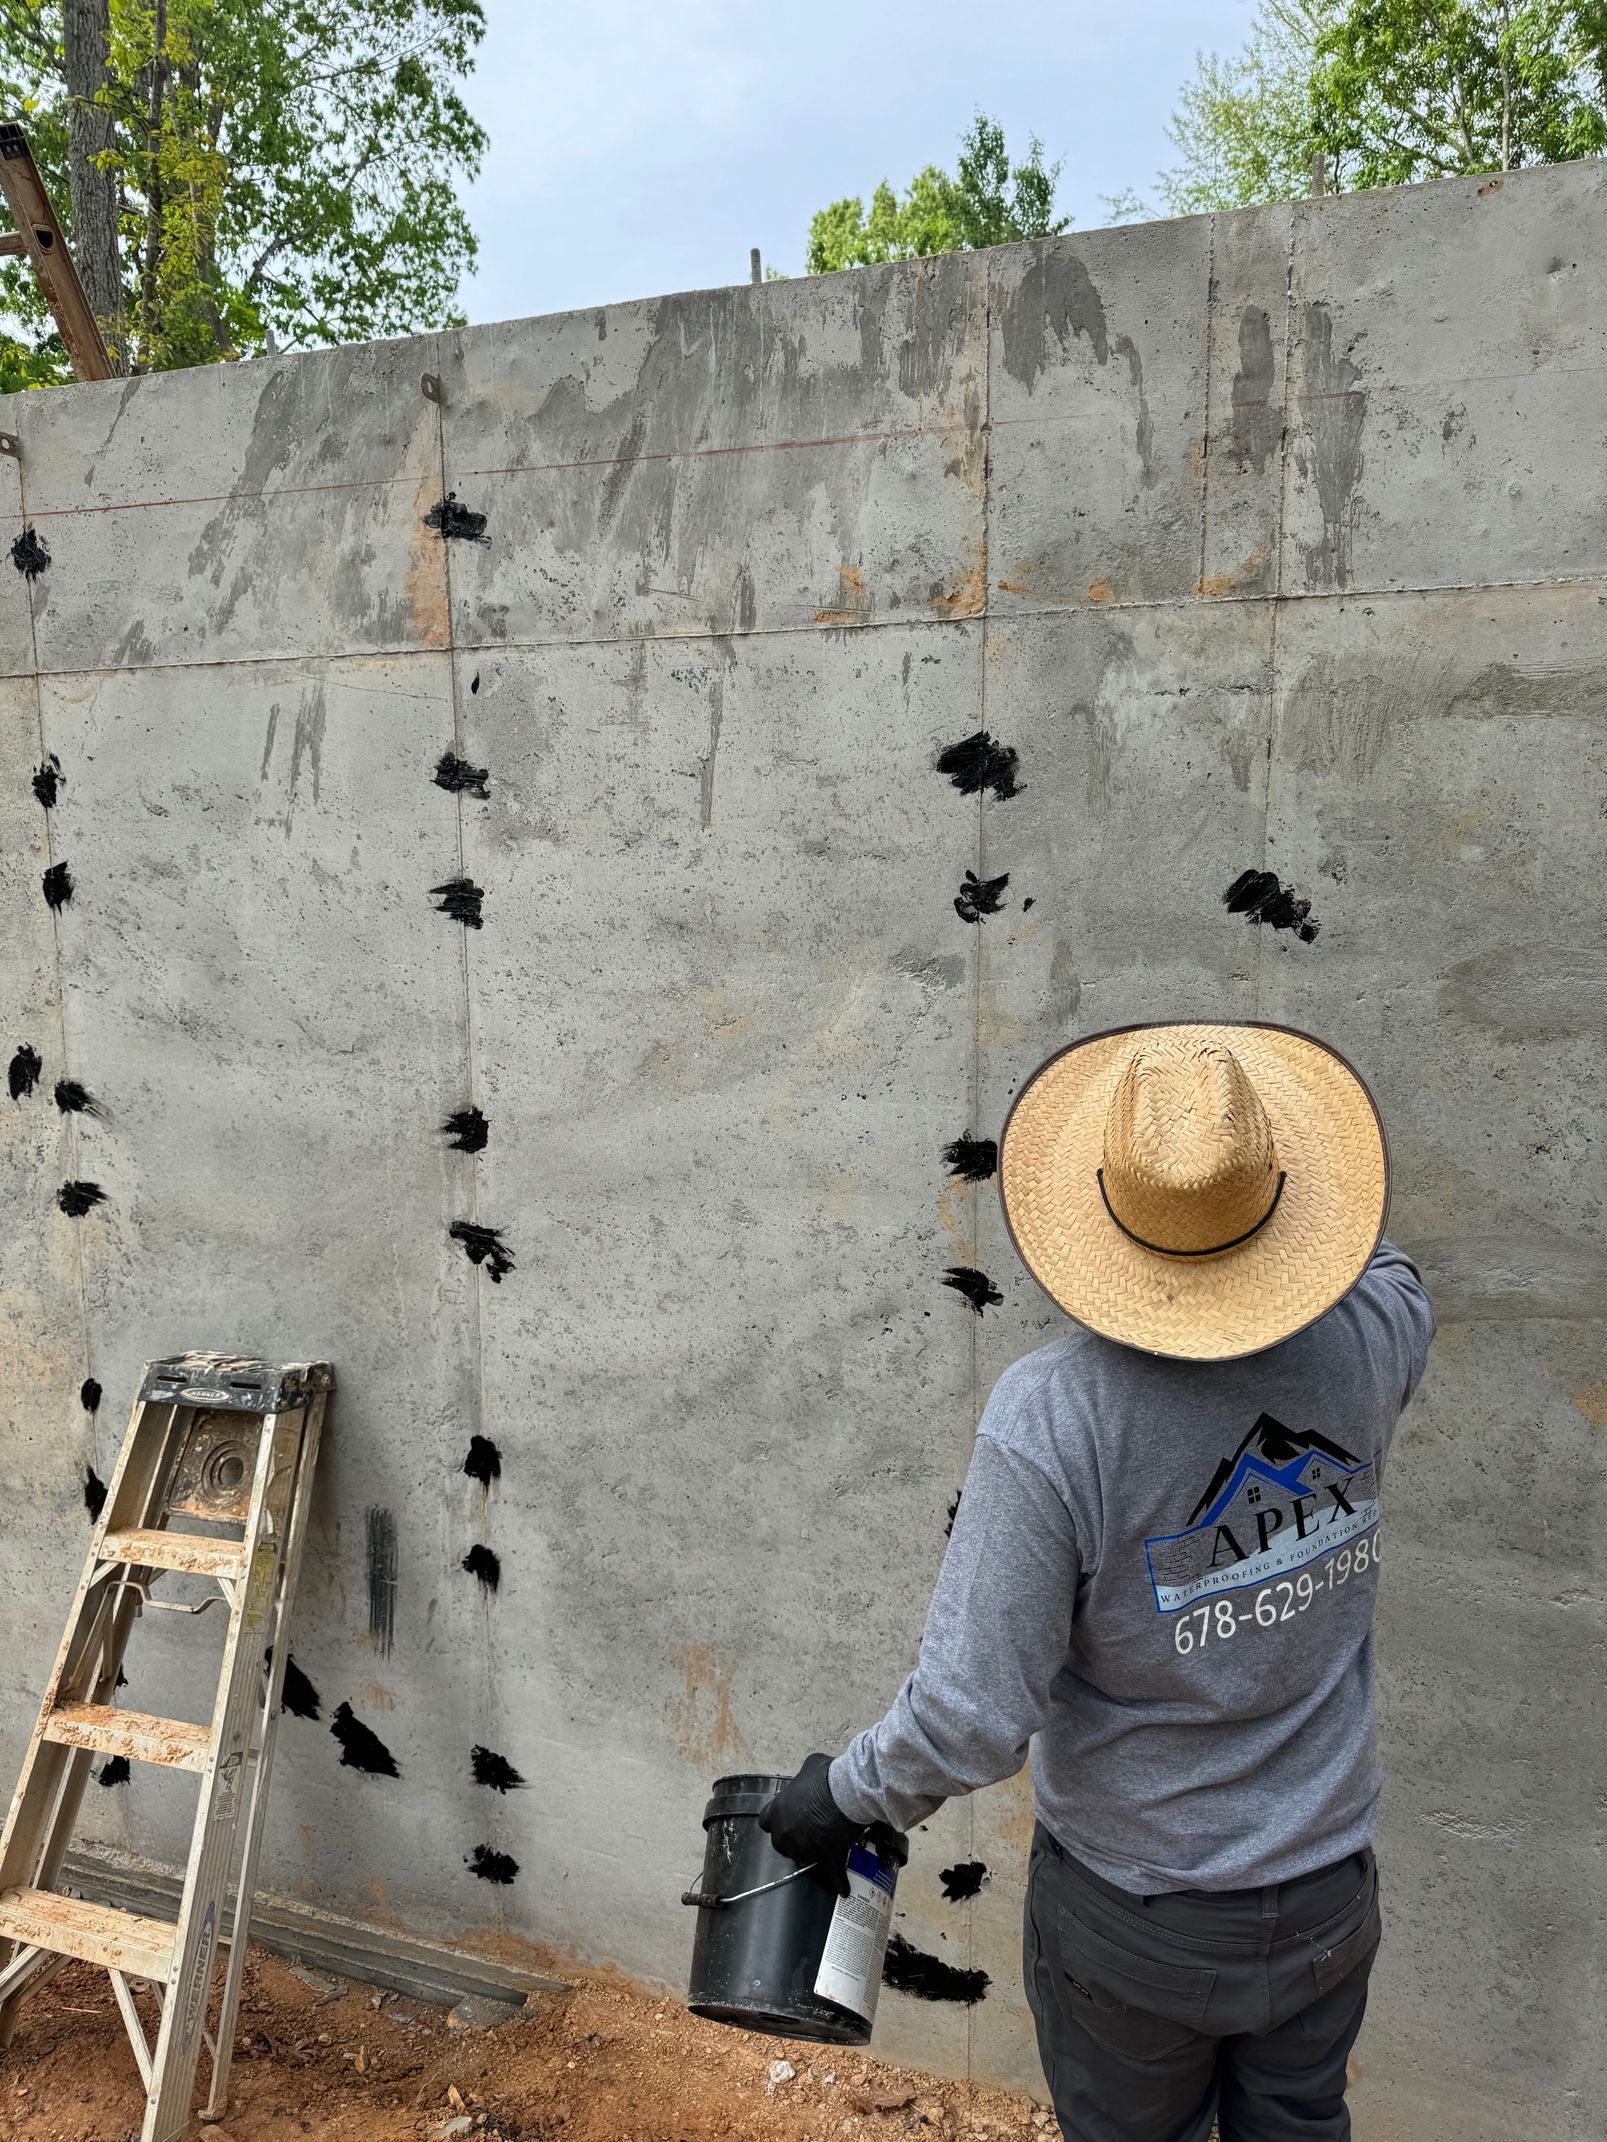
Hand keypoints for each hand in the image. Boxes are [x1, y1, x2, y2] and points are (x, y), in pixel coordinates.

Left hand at [759, 1753, 860, 1895]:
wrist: (846, 1792)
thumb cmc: (826, 1776)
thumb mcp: (809, 1767)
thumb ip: (802, 1780)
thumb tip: (808, 1781)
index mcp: (778, 1810)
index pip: (765, 1823)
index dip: (776, 1823)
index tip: (785, 1821)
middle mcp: (786, 1833)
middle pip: (781, 1844)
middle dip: (791, 1842)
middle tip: (806, 1835)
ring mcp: (805, 1849)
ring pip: (803, 1860)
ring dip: (812, 1858)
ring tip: (824, 1854)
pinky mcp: (826, 1860)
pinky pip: (831, 1877)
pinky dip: (838, 1882)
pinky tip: (843, 1888)